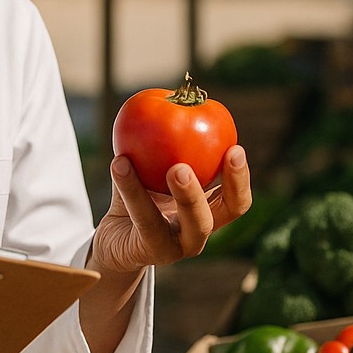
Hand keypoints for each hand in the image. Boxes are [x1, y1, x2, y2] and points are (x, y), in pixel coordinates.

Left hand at [89, 144, 252, 275]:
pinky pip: (144, 220)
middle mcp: (199, 232)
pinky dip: (131, 188)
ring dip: (186, 194)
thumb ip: (164, 145)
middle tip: (220, 155)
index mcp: (208, 212)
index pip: (236, 198)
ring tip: (174, 167)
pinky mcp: (150, 253)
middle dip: (227, 185)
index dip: (240, 177)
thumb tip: (171, 99)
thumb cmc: (138, 197)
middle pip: (226, 213)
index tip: (235, 148)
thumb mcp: (152, 171)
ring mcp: (177, 248)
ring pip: (192, 224)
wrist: (112, 238)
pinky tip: (118, 162)